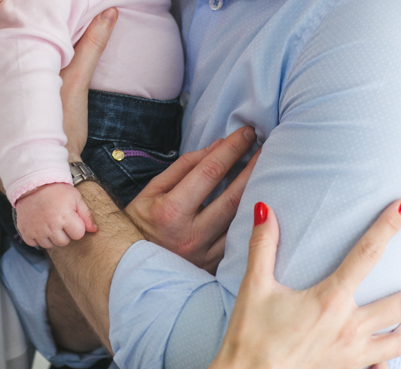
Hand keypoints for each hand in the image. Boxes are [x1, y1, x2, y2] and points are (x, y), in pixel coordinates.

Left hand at [0, 9, 116, 191]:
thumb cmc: (64, 134)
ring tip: (18, 97)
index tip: (15, 43)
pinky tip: (12, 123)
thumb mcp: (77, 84)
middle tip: (21, 69)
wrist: (52, 185)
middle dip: (0, 72)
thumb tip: (110, 13)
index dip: (2, 45)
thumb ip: (90, 45)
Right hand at [14, 183, 96, 248]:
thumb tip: (94, 230)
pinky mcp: (26, 232)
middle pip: (64, 242)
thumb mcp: (75, 197)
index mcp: (65, 217)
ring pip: (50, 245)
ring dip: (51, 236)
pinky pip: (35, 244)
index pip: (78, 234)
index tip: (71, 218)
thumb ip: (86, 215)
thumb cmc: (56, 190)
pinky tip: (39, 225)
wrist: (33, 183)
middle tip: (59, 219)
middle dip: (64, 233)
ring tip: (49, 222)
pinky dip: (37, 237)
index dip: (76, 227)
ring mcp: (37, 230)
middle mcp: (51, 226)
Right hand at [126, 127, 257, 272]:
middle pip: (232, 197)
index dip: (230, 149)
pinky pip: (236, 240)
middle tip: (267, 148)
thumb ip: (184, 167)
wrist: (131, 264)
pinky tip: (258, 202)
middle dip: (253, 168)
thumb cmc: (140, 222)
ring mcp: (203, 255)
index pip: (209, 173)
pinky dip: (248, 219)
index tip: (246, 133)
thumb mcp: (153, 189)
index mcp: (170, 212)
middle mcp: (189, 235)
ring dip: (256, 192)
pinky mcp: (212, 267)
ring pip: (239, 221)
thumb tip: (216, 147)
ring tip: (269, 171)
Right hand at [209, 199, 400, 368]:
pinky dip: (385, 361)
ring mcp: (352, 355)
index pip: (367, 253)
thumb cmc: (251, 335)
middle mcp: (349, 327)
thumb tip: (265, 210)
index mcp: (330, 300)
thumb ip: (263, 246)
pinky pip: (378, 368)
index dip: (388, 227)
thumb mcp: (254, 286)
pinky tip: (380, 356)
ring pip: (397, 342)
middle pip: (400, 305)